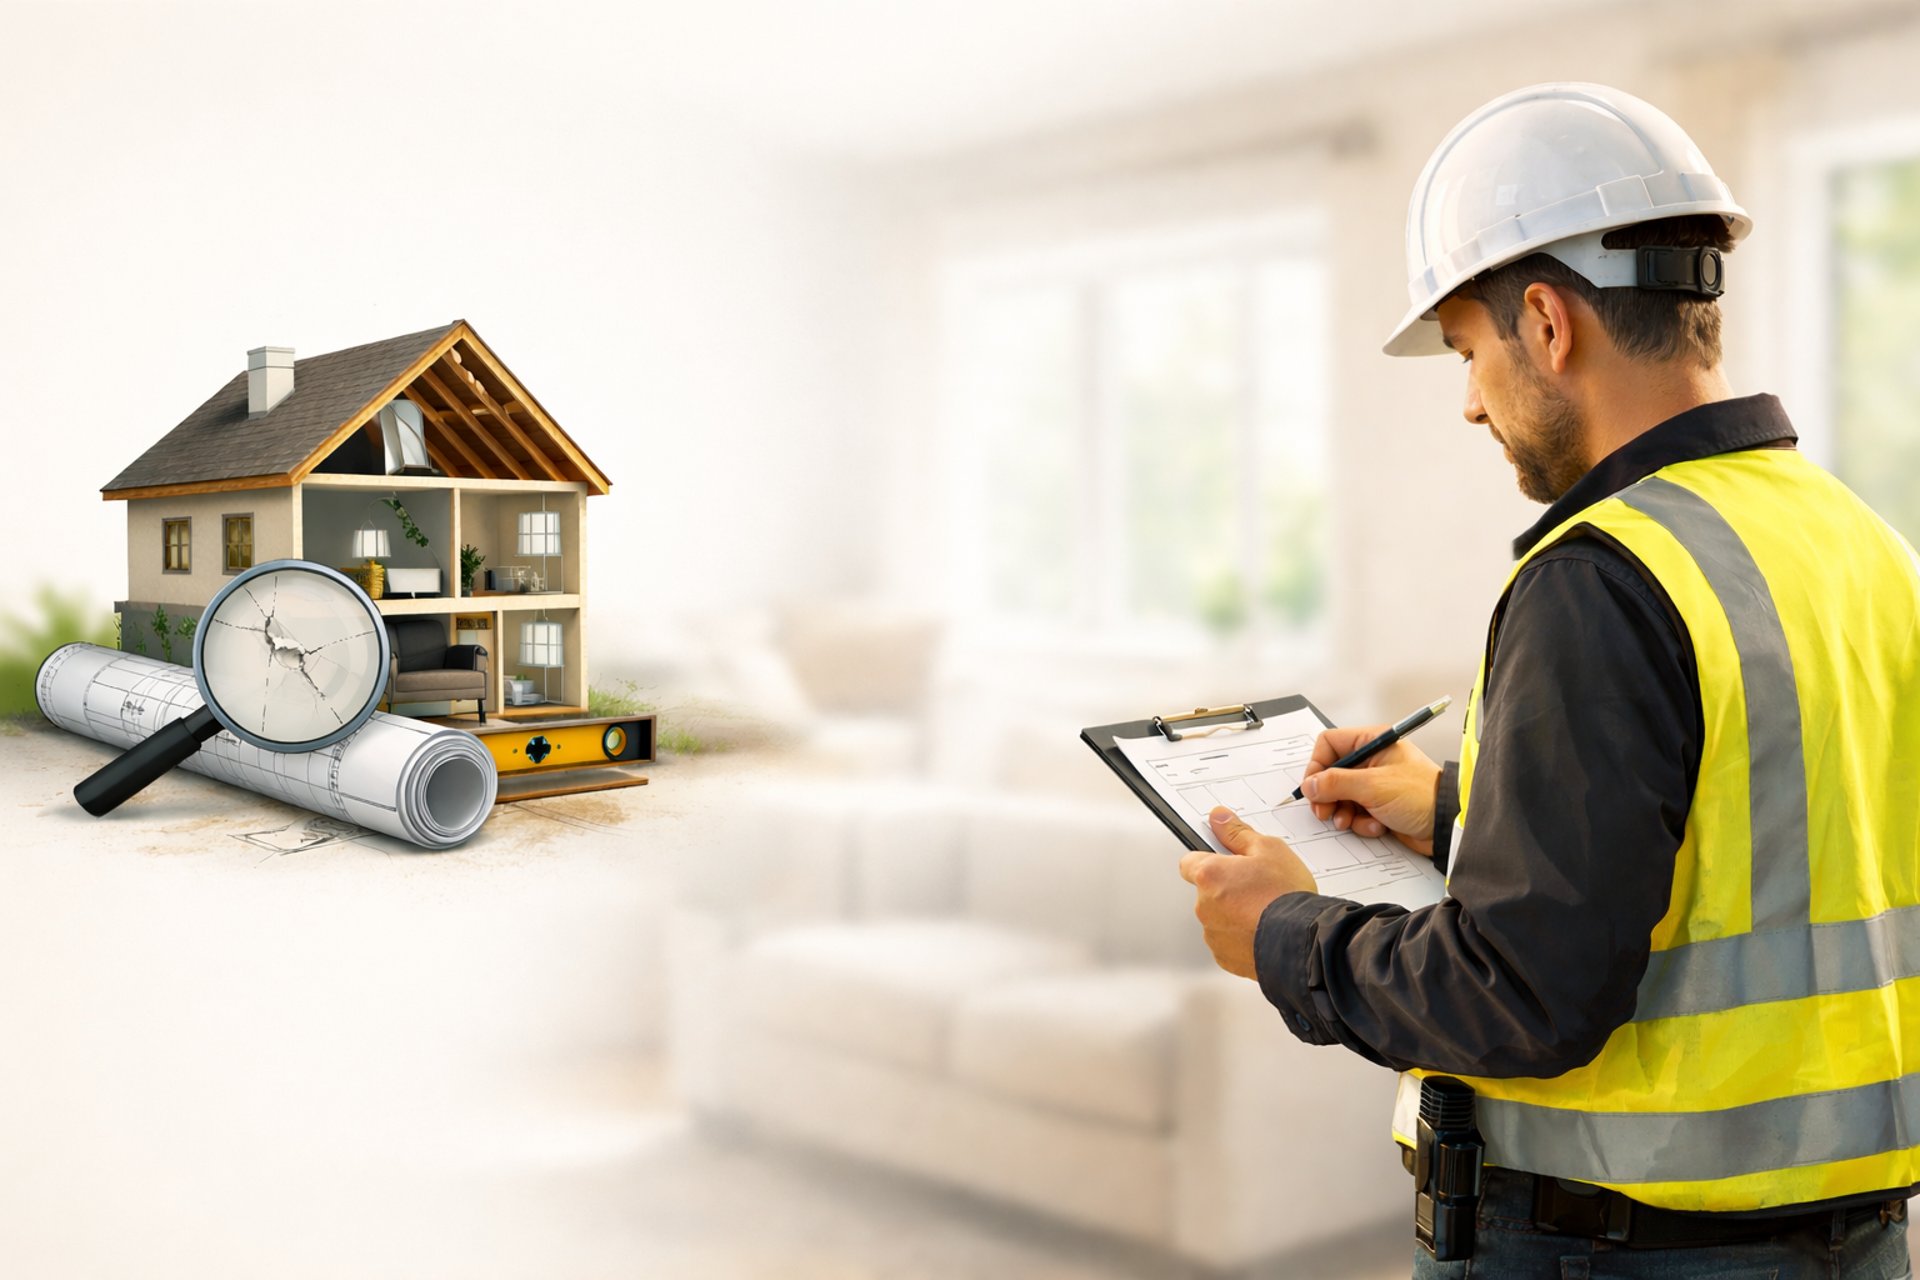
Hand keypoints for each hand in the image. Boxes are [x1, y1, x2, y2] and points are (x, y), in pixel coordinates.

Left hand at [1179, 807, 1317, 978]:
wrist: (1303, 941)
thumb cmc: (1287, 896)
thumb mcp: (1269, 849)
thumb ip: (1237, 833)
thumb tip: (1219, 818)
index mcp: (1209, 876)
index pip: (1189, 863)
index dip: (1209, 861)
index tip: (1224, 862)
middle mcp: (1204, 906)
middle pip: (1207, 891)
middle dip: (1226, 888)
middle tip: (1256, 886)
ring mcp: (1213, 934)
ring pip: (1218, 918)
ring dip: (1234, 913)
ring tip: (1265, 910)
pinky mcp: (1225, 957)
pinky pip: (1228, 941)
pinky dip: (1242, 936)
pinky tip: (1264, 929)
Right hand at [1301, 724, 1441, 855]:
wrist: (1447, 824)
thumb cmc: (1420, 796)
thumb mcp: (1372, 786)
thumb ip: (1336, 783)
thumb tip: (1309, 784)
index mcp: (1372, 743)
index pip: (1330, 744)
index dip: (1317, 765)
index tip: (1313, 787)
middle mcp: (1372, 761)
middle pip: (1331, 774)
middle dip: (1327, 795)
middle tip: (1325, 812)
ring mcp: (1375, 784)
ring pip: (1341, 797)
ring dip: (1343, 813)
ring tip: (1350, 822)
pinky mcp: (1379, 806)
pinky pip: (1356, 813)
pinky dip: (1360, 822)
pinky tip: (1376, 826)